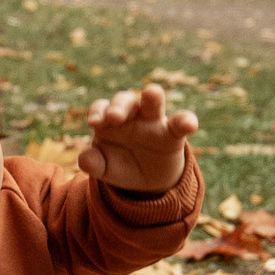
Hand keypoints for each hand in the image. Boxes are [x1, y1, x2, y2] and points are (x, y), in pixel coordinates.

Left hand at [81, 84, 197, 191]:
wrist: (147, 181)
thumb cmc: (121, 166)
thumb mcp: (105, 169)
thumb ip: (93, 164)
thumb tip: (84, 160)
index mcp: (110, 121)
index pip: (102, 108)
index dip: (98, 112)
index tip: (95, 123)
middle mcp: (132, 115)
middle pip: (125, 101)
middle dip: (120, 105)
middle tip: (115, 117)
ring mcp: (154, 122)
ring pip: (152, 103)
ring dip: (152, 97)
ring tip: (151, 93)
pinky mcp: (173, 134)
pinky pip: (180, 123)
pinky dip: (186, 121)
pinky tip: (190, 125)